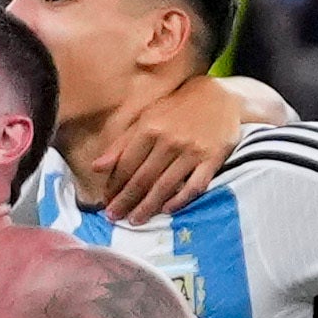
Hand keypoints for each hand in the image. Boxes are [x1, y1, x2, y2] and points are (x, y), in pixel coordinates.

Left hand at [84, 70, 255, 220]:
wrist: (221, 97)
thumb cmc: (178, 107)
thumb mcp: (146, 117)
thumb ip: (122, 143)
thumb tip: (96, 167)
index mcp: (149, 128)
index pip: (127, 164)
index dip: (114, 185)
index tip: (106, 200)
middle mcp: (169, 141)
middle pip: (143, 178)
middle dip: (126, 201)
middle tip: (113, 217)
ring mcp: (192, 151)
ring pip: (165, 186)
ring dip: (147, 206)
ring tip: (134, 220)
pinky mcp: (213, 159)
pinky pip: (194, 186)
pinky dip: (180, 200)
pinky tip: (167, 210)